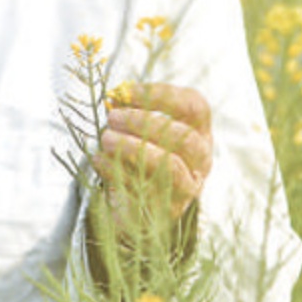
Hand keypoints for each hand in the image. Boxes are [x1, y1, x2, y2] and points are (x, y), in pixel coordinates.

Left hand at [93, 82, 212, 240]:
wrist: (136, 205)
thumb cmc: (140, 157)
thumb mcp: (140, 131)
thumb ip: (132, 111)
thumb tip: (116, 95)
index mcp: (199, 133)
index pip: (194, 107)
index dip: (162, 94)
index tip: (127, 90)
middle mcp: (200, 161)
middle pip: (183, 136)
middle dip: (143, 122)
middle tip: (113, 117)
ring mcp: (187, 188)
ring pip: (170, 164)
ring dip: (133, 147)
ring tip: (106, 138)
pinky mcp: (167, 210)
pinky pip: (146, 188)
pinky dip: (118, 170)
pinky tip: (100, 160)